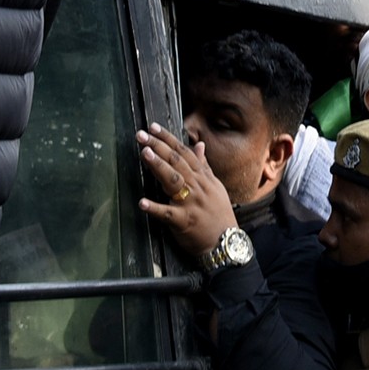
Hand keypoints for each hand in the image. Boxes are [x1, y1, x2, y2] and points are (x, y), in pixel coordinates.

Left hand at [137, 122, 237, 258]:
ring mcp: (191, 203)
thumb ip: (204, 165)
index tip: (153, 127)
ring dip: (159, 166)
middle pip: (177, 162)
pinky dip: (155, 208)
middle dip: (159, 146)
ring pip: (174, 181)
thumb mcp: (215, 186)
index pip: (184, 152)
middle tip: (141, 135)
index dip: (168, 139)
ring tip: (145, 154)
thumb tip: (200, 145)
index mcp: (202, 178)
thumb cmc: (219, 213)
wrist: (227, 242)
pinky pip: (168, 214)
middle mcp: (197, 187)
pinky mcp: (184, 221)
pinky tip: (142, 202)